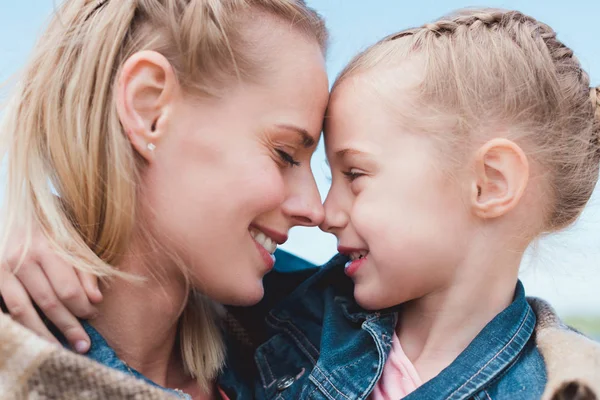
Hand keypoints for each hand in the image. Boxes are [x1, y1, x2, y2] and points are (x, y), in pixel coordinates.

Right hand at [0, 229, 102, 352]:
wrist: (18, 212)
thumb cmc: (50, 230)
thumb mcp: (72, 242)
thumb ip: (85, 270)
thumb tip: (96, 300)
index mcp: (47, 248)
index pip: (68, 288)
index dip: (82, 307)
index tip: (92, 317)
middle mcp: (22, 259)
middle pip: (48, 302)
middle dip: (68, 326)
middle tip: (83, 345)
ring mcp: (1, 269)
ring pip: (22, 311)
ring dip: (42, 334)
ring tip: (58, 349)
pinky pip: (4, 310)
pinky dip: (18, 325)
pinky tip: (30, 338)